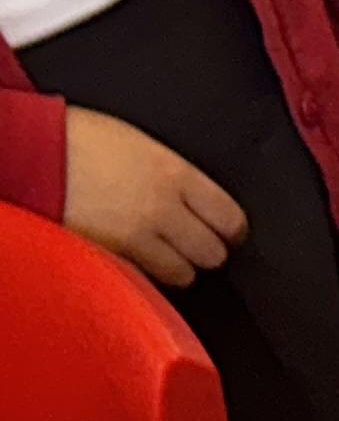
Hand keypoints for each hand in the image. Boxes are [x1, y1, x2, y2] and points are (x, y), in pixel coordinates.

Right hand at [61, 109, 244, 286]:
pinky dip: (147, 277)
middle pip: (213, 253)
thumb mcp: (136, 143)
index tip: (226, 233)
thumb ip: (172, 174)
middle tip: (191, 244)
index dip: (230, 230)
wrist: (27, 151)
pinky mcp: (111, 258)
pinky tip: (135, 261)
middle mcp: (162, 208)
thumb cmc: (71, 139)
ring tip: (161, 255)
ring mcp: (136, 237)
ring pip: (184, 274)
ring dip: (177, 267)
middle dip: (204, 250)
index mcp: (174, 173)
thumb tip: (196, 199)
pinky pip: (147, 281)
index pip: (230, 218)